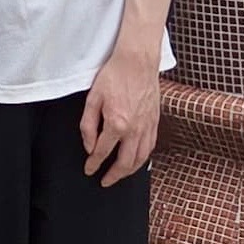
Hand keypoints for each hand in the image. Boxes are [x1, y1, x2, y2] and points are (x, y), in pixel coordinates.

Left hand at [82, 45, 162, 183]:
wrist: (137, 63)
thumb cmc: (113, 76)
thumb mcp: (92, 98)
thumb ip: (88, 125)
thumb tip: (89, 146)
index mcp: (117, 123)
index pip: (103, 151)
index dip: (94, 164)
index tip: (89, 170)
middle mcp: (135, 130)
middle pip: (125, 162)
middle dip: (114, 175)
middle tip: (105, 181)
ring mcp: (147, 127)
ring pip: (141, 159)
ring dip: (130, 171)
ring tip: (119, 175)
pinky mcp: (155, 123)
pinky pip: (150, 148)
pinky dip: (143, 159)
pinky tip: (136, 161)